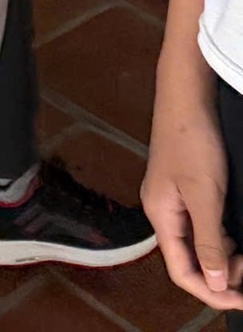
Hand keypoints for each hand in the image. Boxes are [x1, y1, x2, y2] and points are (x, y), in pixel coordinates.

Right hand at [143, 72, 242, 308]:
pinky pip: (203, 225)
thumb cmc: (192, 141)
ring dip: (224, 257)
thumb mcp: (206, 196)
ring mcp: (173, 199)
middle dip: (221, 274)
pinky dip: (223, 238)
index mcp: (161, 216)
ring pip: (199, 243)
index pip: (182, 271)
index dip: (210, 291)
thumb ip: (209, 241)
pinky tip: (239, 238)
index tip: (240, 299)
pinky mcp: (185, 188)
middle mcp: (163, 212)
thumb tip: (214, 283)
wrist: (186, 97)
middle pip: (189, 259)